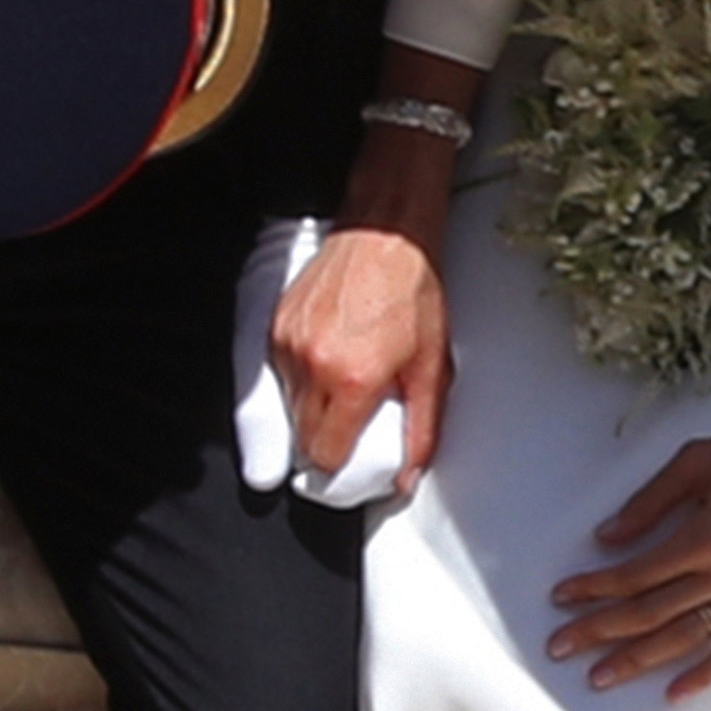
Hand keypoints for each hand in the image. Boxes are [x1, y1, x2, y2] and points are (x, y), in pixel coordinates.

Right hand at [233, 217, 407, 506]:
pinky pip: (281, 371)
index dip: (337, 464)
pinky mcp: (278, 324)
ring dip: (312, 407)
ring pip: (289, 404)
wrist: (386, 236)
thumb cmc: (412, 292)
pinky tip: (329, 358)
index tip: (350, 460)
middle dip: (325, 440)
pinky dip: (301, 375)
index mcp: (352, 381)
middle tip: (351, 426)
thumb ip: (421, 430)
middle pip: (302, 436)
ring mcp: (290, 342)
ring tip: (344, 384)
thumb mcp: (432, 367)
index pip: (324, 454)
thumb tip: (409, 475)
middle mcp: (314, 364)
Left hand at [548, 288, 710, 699]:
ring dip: (637, 660)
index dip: (593, 588)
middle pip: (648, 613)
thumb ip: (649, 502)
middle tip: (558, 648)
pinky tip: (674, 694)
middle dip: (597, 631)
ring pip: (684, 637)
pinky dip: (706, 674)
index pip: (633, 575)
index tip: (561, 598)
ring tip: (597, 677)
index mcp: (702, 536)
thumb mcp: (697, 461)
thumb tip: (606, 537)